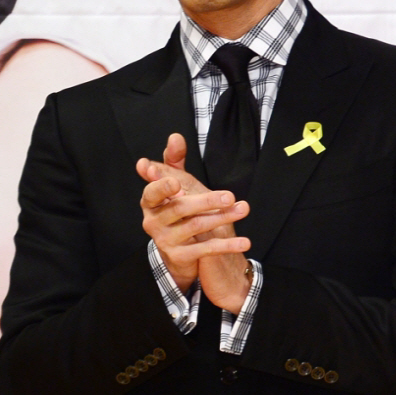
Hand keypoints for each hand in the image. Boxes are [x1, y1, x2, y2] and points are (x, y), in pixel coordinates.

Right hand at [137, 134, 249, 295]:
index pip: (152, 193)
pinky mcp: (179, 257)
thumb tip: (175, 137)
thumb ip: (174, 161)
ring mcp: (165, 240)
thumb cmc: (177, 210)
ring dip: (222, 218)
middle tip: (229, 196)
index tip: (175, 183)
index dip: (162, 187)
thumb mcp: (175, 185)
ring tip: (243, 209)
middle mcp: (153, 221)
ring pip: (196, 226)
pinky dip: (226, 245)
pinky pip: (206, 250)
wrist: (178, 252)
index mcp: (150, 202)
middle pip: (180, 208)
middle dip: (206, 201)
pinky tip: (244, 242)